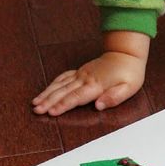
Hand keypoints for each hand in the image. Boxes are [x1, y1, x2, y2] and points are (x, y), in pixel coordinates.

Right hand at [32, 34, 149, 115]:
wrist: (126, 53)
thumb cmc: (129, 72)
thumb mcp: (129, 88)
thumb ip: (114, 97)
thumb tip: (99, 106)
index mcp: (97, 85)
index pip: (76, 97)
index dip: (63, 105)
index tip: (51, 112)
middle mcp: (85, 79)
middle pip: (64, 92)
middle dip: (49, 101)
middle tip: (36, 110)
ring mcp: (81, 74)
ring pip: (60, 84)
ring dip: (47, 94)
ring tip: (35, 103)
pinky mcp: (80, 72)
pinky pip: (62, 77)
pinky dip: (52, 84)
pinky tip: (45, 91)